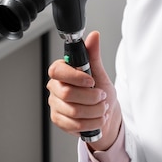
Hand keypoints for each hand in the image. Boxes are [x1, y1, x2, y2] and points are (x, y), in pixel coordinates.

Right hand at [47, 31, 121, 150]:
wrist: (105, 114)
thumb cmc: (100, 92)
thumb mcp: (100, 73)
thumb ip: (93, 55)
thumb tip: (94, 36)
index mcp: (62, 72)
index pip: (57, 70)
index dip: (75, 77)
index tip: (91, 81)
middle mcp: (55, 87)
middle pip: (67, 93)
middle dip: (91, 97)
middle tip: (102, 96)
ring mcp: (55, 104)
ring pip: (73, 111)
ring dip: (95, 111)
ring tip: (102, 108)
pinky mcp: (58, 120)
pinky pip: (74, 125)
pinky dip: (91, 123)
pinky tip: (97, 118)